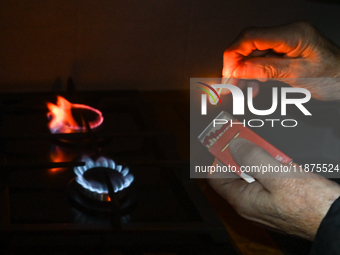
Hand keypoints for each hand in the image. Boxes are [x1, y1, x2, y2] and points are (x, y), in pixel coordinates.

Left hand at [208, 138, 339, 239]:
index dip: (218, 158)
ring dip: (259, 158)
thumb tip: (234, 145)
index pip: (217, 177)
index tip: (224, 141)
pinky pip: (268, 179)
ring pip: (253, 174)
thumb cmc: (311, 205)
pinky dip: (271, 167)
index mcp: (243, 200)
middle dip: (242, 154)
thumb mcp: (277, 175)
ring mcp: (264, 202)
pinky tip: (282, 160)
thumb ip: (252, 159)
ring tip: (269, 148)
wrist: (337, 220)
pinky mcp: (278, 200)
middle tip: (249, 138)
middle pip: (236, 173)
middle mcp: (250, 203)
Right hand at [222, 21, 339, 99]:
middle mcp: (286, 34)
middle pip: (248, 44)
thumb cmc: (334, 77)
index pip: (251, 37)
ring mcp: (284, 43)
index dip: (234, 55)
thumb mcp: (299, 75)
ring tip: (241, 89)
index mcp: (293, 34)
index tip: (228, 73)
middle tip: (230, 84)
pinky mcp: (283, 52)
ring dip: (243, 72)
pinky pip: (261, 60)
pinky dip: (253, 74)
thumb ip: (267, 70)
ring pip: (252, 54)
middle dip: (235, 65)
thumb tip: (239, 68)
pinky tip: (253, 85)